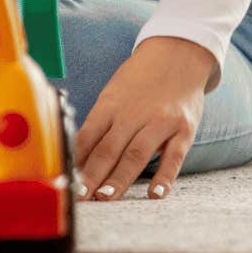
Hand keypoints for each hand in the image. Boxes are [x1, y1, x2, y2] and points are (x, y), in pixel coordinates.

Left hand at [76, 37, 213, 201]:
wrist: (178, 54)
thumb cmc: (140, 81)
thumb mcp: (114, 94)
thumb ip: (100, 124)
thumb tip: (78, 157)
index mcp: (111, 104)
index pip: (89, 135)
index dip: (77, 161)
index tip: (67, 182)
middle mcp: (133, 113)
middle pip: (109, 148)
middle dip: (93, 175)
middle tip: (80, 197)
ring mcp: (160, 121)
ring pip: (137, 154)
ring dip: (120, 178)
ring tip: (105, 198)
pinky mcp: (184, 130)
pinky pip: (174, 157)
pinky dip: (165, 177)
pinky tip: (156, 194)